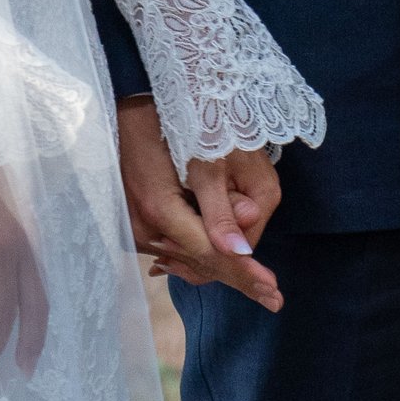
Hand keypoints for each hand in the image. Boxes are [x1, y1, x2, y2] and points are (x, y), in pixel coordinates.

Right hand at [116, 100, 283, 311]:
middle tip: (273, 297)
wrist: (125, 103)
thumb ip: (222, 209)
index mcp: (160, 211)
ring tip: (256, 282)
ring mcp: (134, 228)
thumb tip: (244, 252)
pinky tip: (222, 258)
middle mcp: (143, 229)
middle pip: (199, 262)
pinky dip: (200, 252)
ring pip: (187, 257)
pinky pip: (174, 247)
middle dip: (237, 276)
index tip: (275, 295)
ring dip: (219, 264)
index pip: (211, 255)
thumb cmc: (168, 121)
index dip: (245, 275)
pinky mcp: (133, 224)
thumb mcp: (202, 160)